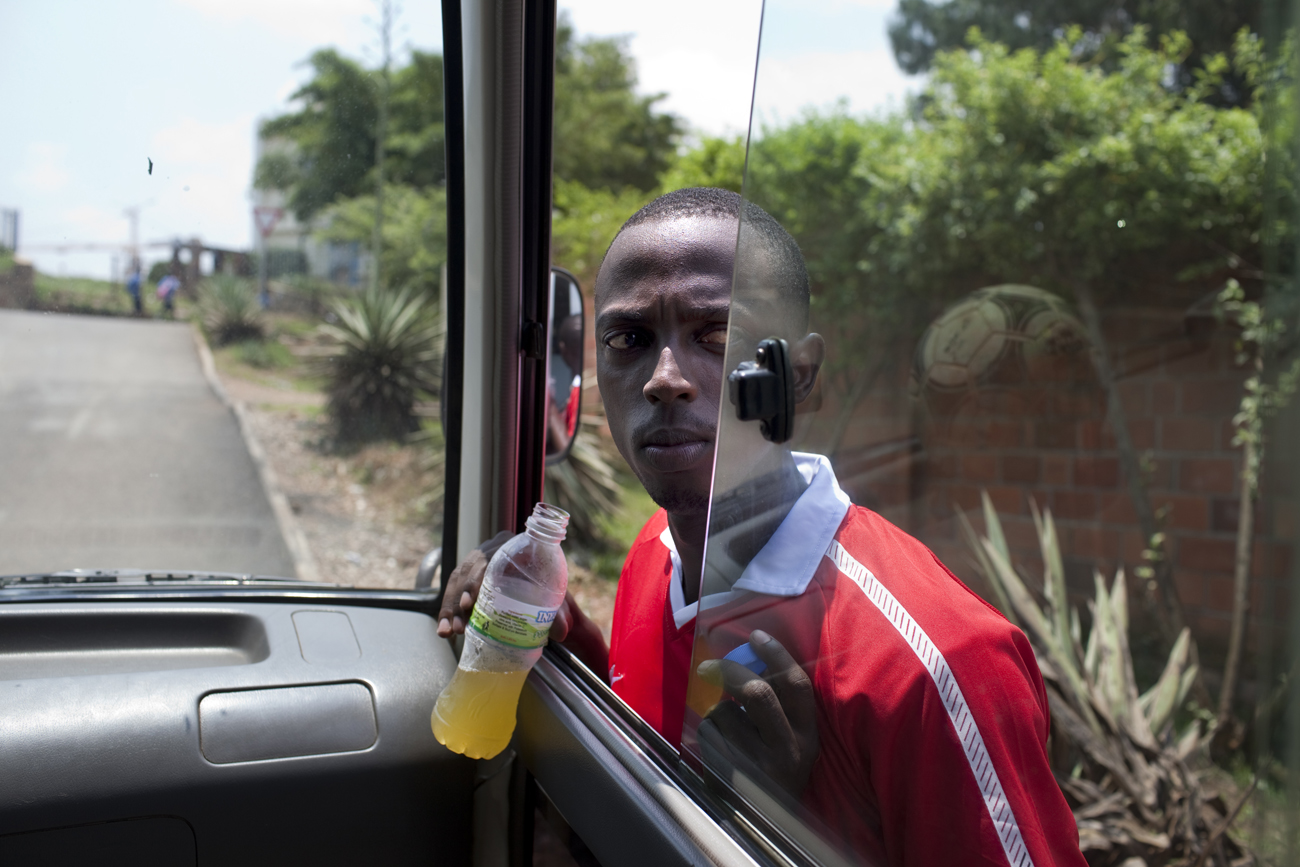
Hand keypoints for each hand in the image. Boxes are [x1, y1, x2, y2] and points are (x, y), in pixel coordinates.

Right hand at [435, 531, 579, 642]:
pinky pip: (452, 593)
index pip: (488, 557)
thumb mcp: (553, 594)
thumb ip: (558, 611)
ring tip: (451, 632)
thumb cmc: (547, 584)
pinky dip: (447, 612)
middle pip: (467, 571)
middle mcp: (488, 550)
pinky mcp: (466, 578)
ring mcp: (474, 563)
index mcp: (509, 545)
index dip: (476, 577)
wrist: (541, 584)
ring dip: (450, 608)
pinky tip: (444, 630)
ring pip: (455, 582)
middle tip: (461, 623)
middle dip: (460, 598)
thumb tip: (561, 632)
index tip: (472, 599)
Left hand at [696, 630, 818, 796]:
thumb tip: (747, 660)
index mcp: (807, 736)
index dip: (777, 655)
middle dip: (729, 671)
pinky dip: (707, 733)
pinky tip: (717, 751)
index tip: (756, 635)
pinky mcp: (731, 775)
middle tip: (708, 666)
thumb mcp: (789, 742)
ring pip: (724, 712)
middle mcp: (788, 750)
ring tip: (726, 733)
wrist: (762, 826)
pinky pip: (708, 733)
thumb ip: (778, 706)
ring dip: (716, 713)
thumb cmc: (772, 770)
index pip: (796, 685)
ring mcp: (758, 764)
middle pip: (756, 692)